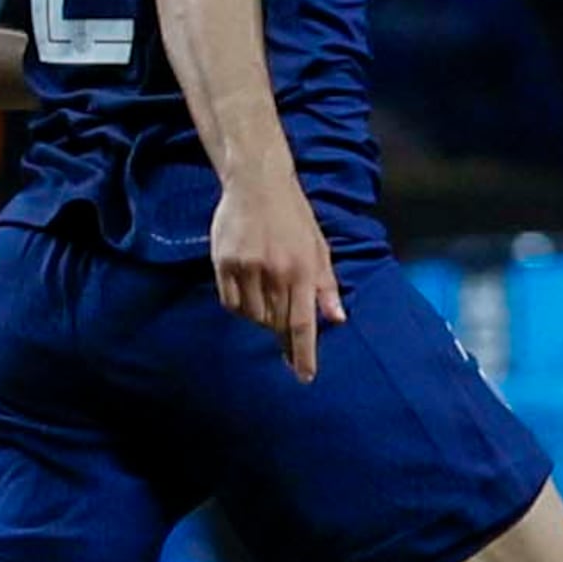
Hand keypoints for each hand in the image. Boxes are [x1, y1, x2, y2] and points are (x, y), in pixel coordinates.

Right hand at [210, 173, 344, 380]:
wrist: (257, 185)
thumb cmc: (293, 218)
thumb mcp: (318, 248)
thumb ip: (326, 285)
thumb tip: (337, 318)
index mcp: (302, 270)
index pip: (302, 323)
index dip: (303, 353)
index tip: (304, 376)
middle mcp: (274, 271)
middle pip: (276, 324)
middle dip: (283, 338)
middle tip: (288, 344)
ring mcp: (246, 267)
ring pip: (252, 316)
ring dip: (261, 318)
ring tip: (267, 301)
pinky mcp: (224, 263)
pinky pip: (231, 303)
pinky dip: (241, 307)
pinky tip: (249, 294)